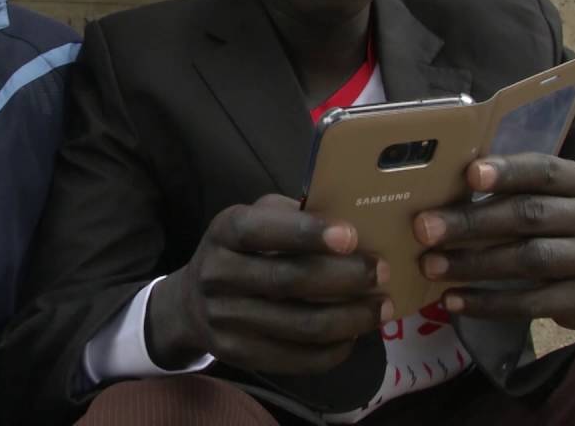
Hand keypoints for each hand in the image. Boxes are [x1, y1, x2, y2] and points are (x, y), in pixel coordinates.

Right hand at [146, 194, 392, 373]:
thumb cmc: (243, 250)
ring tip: (381, 308)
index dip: (307, 233)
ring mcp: (225, 319)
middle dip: (345, 278)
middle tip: (382, 272)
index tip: (351, 236)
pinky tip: (355, 333)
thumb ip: (295, 215)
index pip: (263, 231)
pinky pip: (297, 358)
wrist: (192, 304)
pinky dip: (335, 348)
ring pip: (300, 325)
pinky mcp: (239, 354)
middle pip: (288, 281)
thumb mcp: (258, 218)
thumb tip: (354, 220)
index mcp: (225, 230)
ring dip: (351, 318)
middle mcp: (218, 274)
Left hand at [412, 154, 574, 332]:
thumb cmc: (560, 231)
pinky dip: (488, 303)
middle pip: (529, 215)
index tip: (469, 175)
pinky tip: (454, 300)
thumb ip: (509, 194)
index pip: (544, 170)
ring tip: (431, 266)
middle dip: (471, 222)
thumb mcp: (548, 202)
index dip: (507, 172)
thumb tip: (441, 189)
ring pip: (529, 259)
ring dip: (473, 263)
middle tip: (424, 229)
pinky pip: (532, 303)